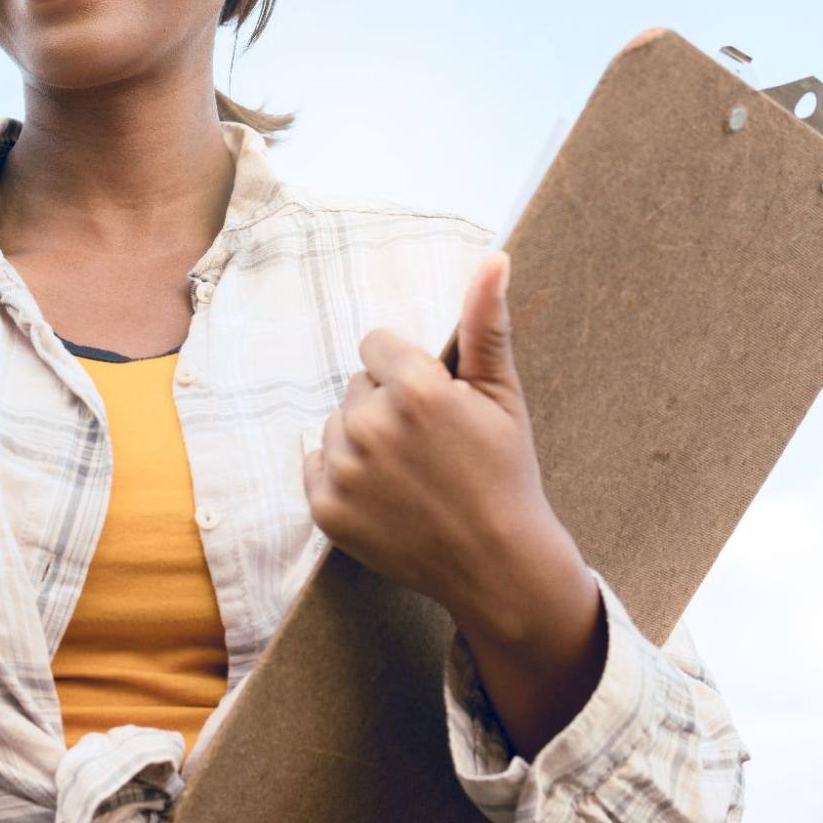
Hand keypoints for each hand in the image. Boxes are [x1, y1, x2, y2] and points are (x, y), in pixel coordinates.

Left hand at [300, 252, 580, 630]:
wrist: (496, 565)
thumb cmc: (505, 473)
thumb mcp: (503, 395)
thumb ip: (487, 323)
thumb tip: (493, 258)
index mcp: (414, 390)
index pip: (376, 344)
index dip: (408, 371)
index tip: (435, 405)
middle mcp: (371, 426)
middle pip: (358, 386)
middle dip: (387, 406)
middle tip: (429, 448)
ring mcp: (343, 470)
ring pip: (337, 424)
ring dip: (363, 441)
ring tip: (410, 475)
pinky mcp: (325, 508)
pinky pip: (316, 465)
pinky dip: (342, 478)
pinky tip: (384, 497)